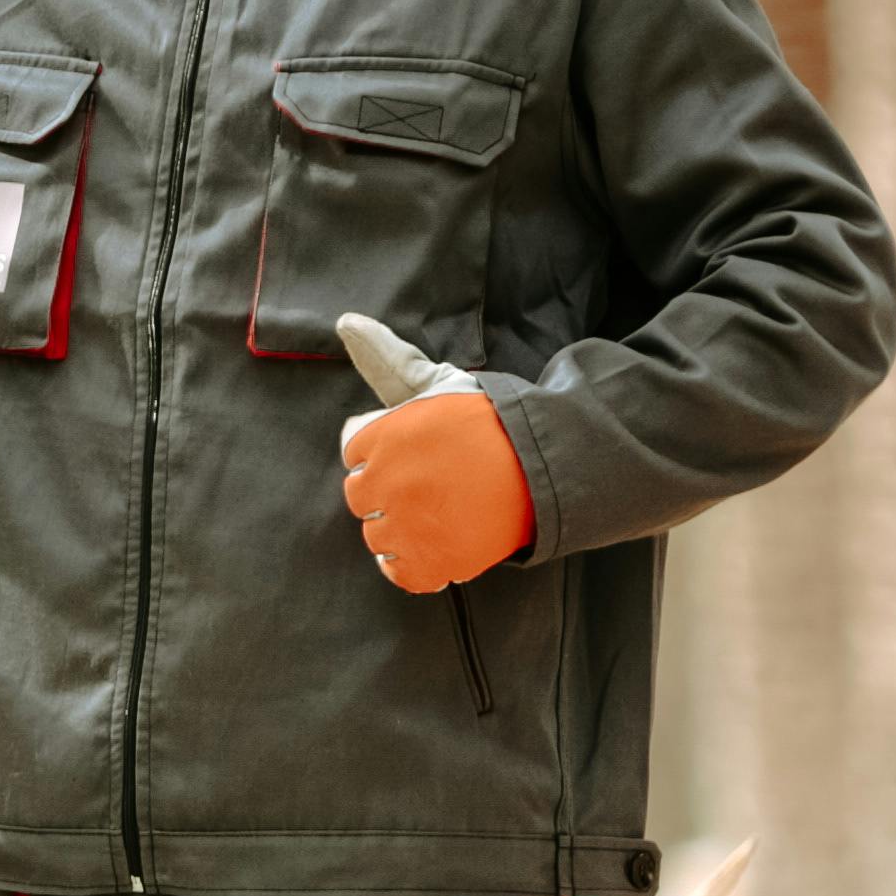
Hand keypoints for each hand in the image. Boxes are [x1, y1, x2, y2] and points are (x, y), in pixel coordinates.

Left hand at [337, 350, 531, 594]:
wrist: (549, 464)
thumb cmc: (493, 420)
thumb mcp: (439, 383)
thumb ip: (388, 359)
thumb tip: (347, 322)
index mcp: (384, 436)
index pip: (353, 453)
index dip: (385, 452)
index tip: (421, 450)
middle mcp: (387, 483)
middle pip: (360, 496)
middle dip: (389, 488)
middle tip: (436, 479)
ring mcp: (408, 527)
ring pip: (377, 536)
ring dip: (402, 527)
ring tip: (442, 509)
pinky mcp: (432, 564)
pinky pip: (398, 572)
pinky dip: (411, 563)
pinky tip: (436, 543)